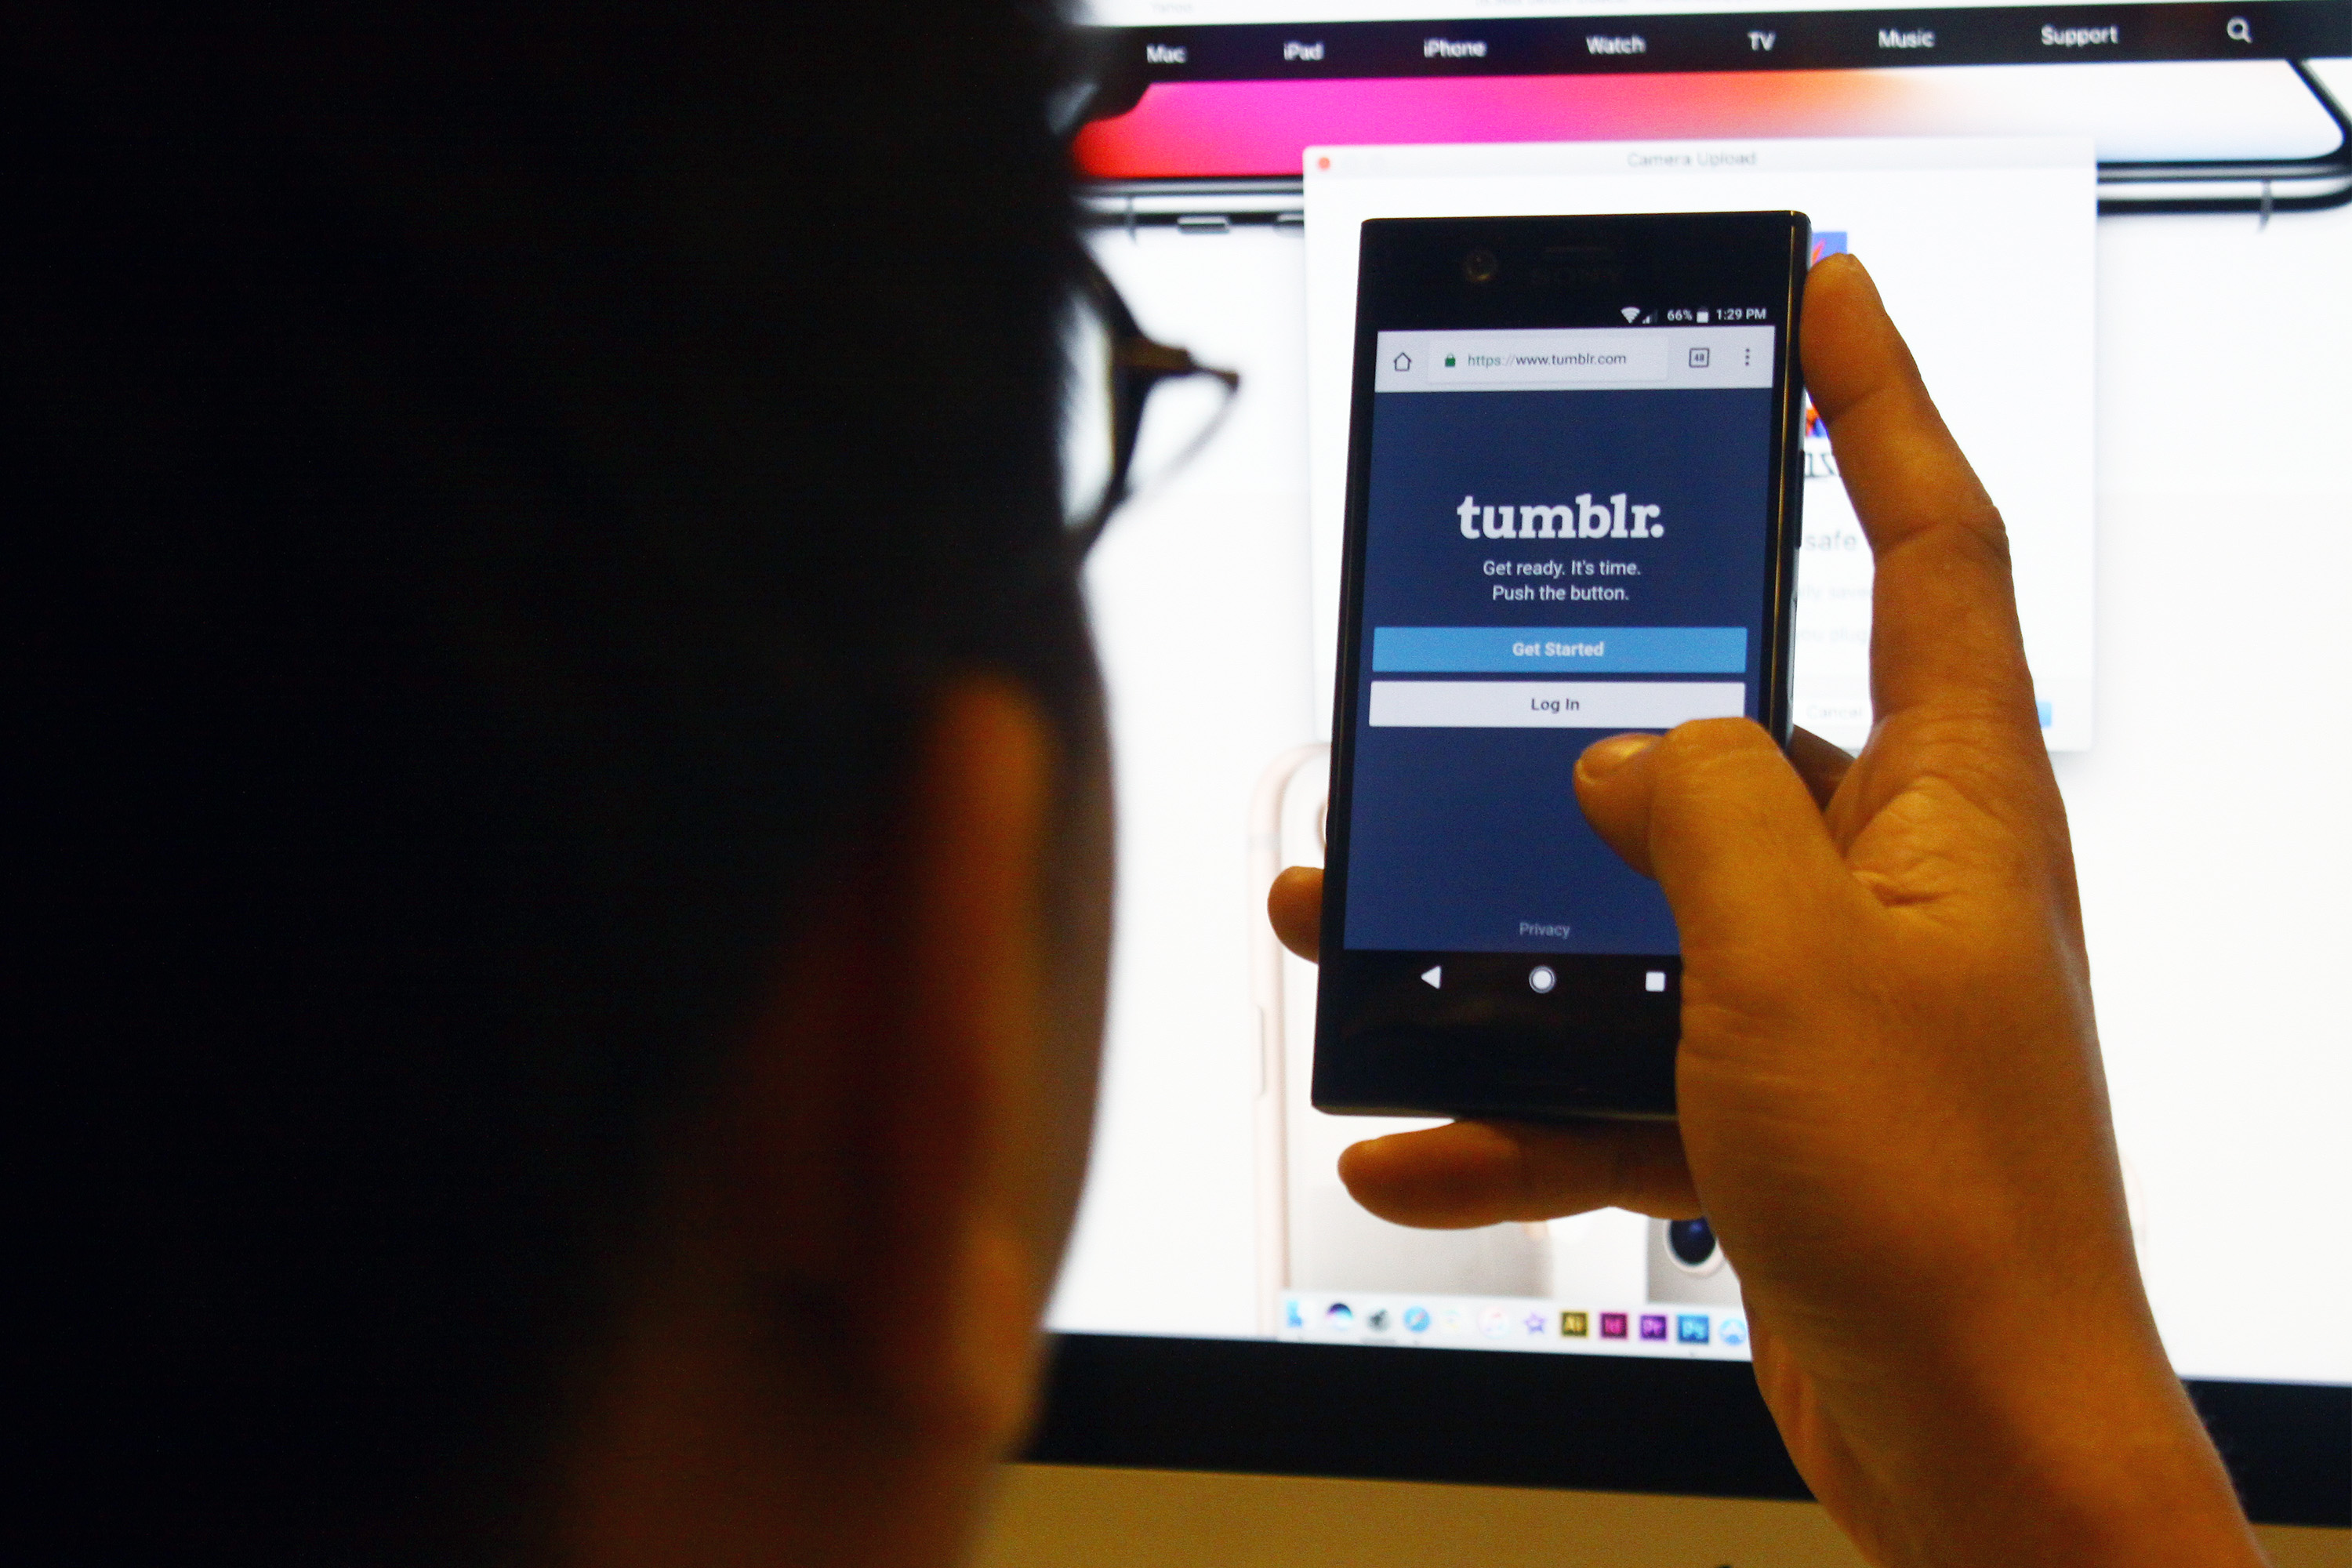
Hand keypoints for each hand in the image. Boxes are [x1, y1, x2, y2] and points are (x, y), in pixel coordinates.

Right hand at [1268, 254, 2259, 1567]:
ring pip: (1639, 910)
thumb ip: (1698, 810)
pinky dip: (1515, 1100)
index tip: (1820, 304)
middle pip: (1731, 735)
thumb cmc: (1942, 1201)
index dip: (1878, 403)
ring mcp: (1829, 991)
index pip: (1929, 541)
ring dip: (1500, 928)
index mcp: (1955, 801)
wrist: (1976, 1437)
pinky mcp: (1772, 1098)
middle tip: (1448, 684)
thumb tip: (1622, 758)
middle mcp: (1898, 878)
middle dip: (1572, 722)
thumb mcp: (1795, 959)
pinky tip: (1406, 1139)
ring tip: (1355, 921)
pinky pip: (1619, 1064)